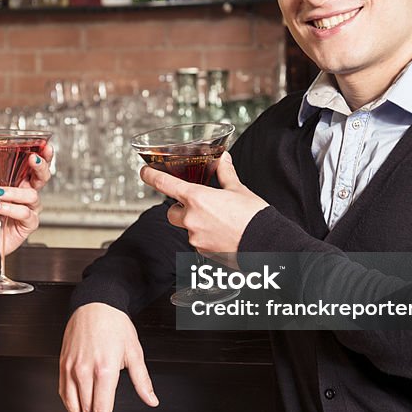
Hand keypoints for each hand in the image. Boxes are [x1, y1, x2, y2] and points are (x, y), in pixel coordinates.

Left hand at [0, 141, 52, 275]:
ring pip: (32, 195)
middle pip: (42, 177)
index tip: (44, 144)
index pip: (33, 164)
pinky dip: (10, 209)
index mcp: (16, 181)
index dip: (42, 154)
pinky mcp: (27, 224)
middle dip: (41, 166)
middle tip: (32, 159)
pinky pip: (25, 213)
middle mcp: (25, 193)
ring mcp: (28, 209)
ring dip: (13, 192)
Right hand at [59, 303, 158, 411]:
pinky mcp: (63, 364)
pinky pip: (63, 391)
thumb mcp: (134, 352)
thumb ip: (142, 381)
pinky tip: (76, 411)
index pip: (102, 410)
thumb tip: (151, 400)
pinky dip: (69, 406)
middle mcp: (85, 371)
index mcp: (105, 370)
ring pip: (72, 404)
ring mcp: (71, 367)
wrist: (95, 304)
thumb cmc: (115, 325)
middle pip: (86, 411)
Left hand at [139, 151, 267, 253]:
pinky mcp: (203, 253)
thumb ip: (225, 174)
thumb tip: (223, 159)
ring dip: (195, 223)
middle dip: (181, 208)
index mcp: (197, 198)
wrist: (267, 245)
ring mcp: (195, 238)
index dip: (151, 176)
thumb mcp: (238, 190)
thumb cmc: (254, 217)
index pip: (165, 184)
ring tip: (219, 221)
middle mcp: (191, 219)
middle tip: (198, 205)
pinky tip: (222, 234)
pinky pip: (197, 242)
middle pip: (172, 212)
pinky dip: (205, 237)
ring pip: (186, 228)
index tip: (144, 172)